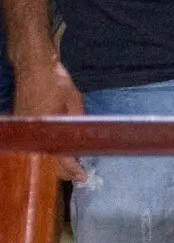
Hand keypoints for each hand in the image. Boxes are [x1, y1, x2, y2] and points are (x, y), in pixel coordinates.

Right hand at [12, 56, 85, 180]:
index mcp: (47, 128)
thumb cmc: (56, 81)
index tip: (83, 175)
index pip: (60, 158)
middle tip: (78, 175)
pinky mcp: (21, 124)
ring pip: (38, 155)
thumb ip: (76, 122)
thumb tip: (81, 139)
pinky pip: (33, 146)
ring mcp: (24, 129)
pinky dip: (44, 153)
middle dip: (63, 171)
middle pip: (46, 162)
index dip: (72, 169)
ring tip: (69, 169)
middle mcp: (32, 132)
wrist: (32, 66)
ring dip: (53, 164)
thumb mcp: (74, 102)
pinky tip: (54, 155)